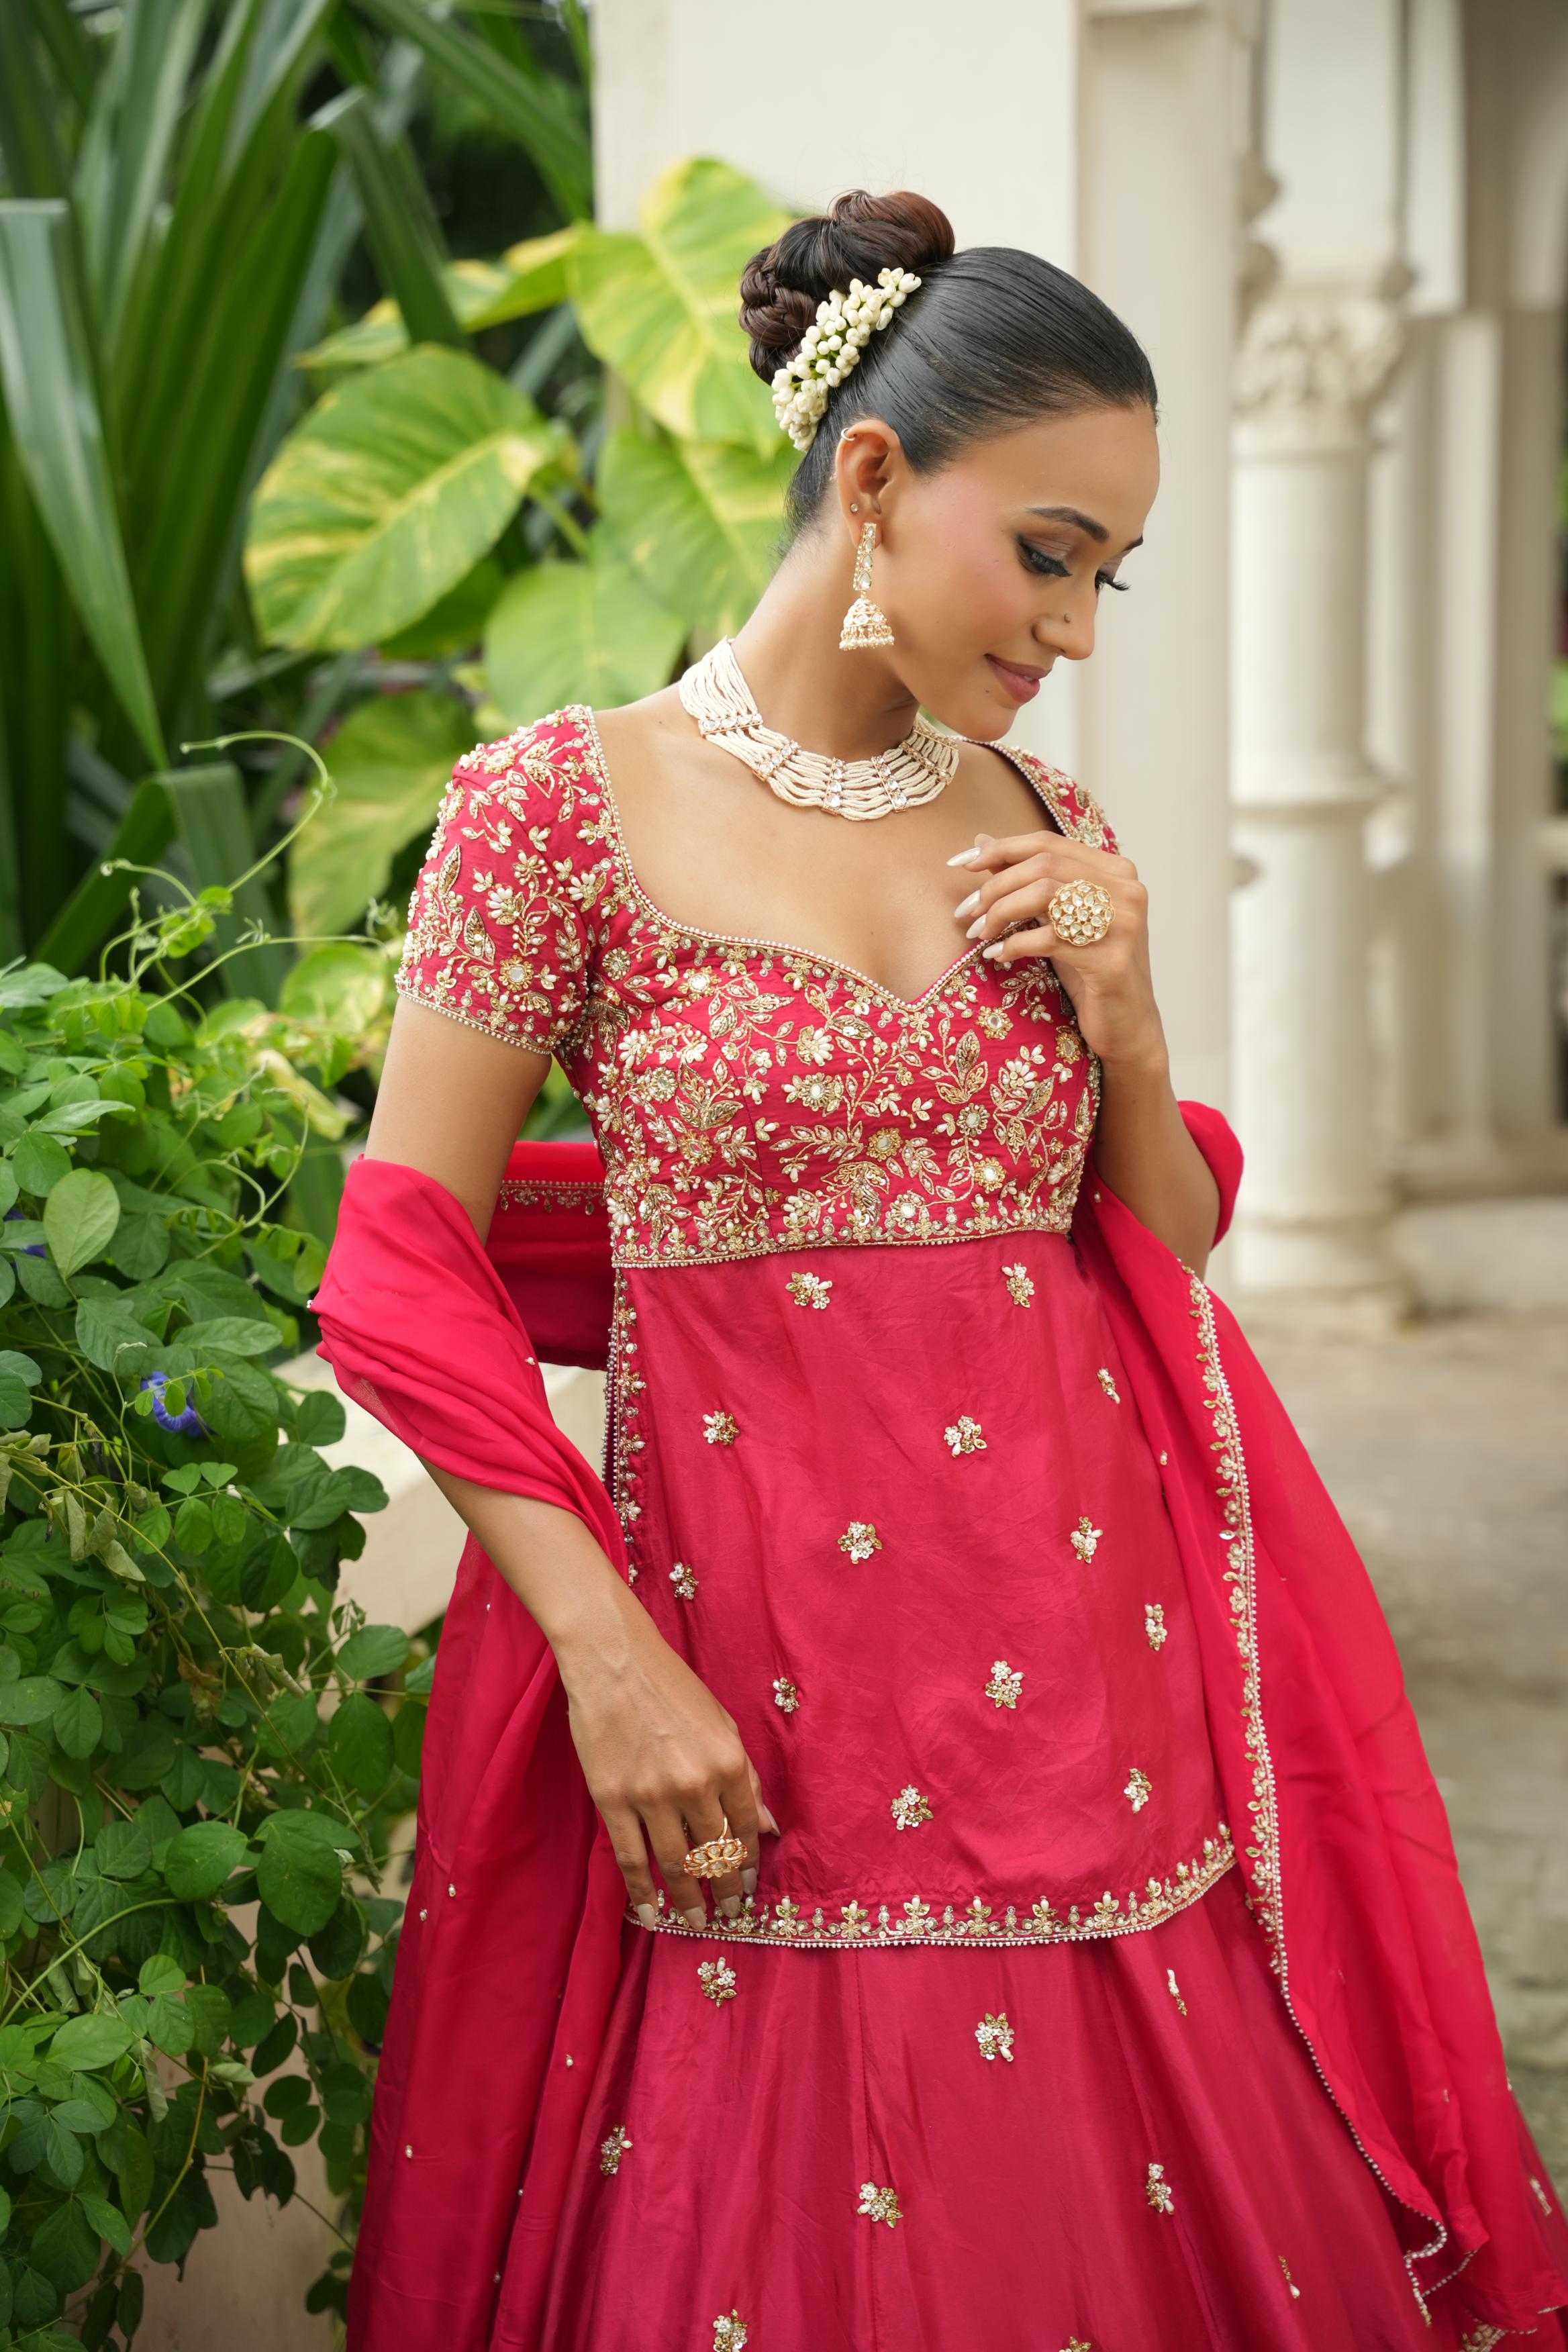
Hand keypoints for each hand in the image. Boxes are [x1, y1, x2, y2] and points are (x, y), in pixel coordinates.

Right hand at [558, 1601, 780, 1931]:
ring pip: (676, 1865)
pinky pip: (632, 1859)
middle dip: (724, 1889)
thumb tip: (767, 1827)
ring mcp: (651, 1796)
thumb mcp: (722, 1724)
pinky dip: (643, 1892)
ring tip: (697, 1921)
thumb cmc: (671, 1687)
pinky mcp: (613, 1801)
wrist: (613, 1661)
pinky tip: (653, 1912)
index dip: (749, 1862)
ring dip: (689, 1900)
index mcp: (728, 1762)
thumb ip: (745, 1777)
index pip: (745, 1829)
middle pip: (715, 1854)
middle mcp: (694, 1784)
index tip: (748, 1885)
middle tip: (727, 1913)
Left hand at [951, 829, 1164, 1071]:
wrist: (1127, 1025)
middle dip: (994, 887)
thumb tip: (980, 842)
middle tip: (966, 912)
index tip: (961, 866)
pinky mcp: (1112, 959)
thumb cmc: (1089, 970)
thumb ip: (1026, 880)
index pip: (1048, 842)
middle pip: (1042, 865)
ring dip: (1000, 913)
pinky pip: (1049, 939)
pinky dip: (1014, 944)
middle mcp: (1125, 889)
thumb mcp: (1056, 919)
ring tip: (979, 933)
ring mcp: (1122, 922)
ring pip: (1043, 895)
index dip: (1000, 849)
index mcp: (1114, 871)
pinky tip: (998, 955)